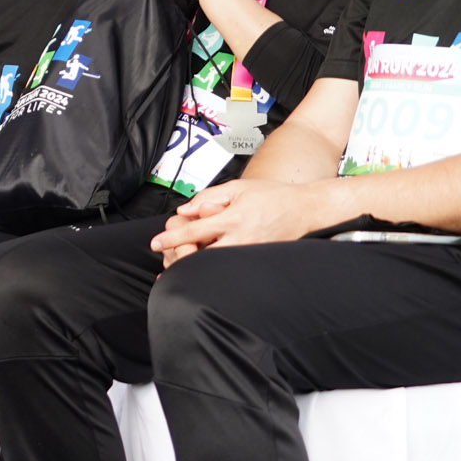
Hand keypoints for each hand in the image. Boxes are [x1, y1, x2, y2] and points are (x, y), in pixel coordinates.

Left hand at [149, 178, 354, 263]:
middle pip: (204, 257)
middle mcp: (241, 238)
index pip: (195, 230)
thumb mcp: (238, 188)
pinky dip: (218, 270)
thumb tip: (185, 209)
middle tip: (166, 262)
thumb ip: (209, 197)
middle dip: (182, 261)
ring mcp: (251, 253)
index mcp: (233, 218)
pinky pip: (233, 269)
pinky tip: (208, 272)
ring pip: (217, 266)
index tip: (155, 243)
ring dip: (198, 268)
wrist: (305, 209)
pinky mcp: (259, 261)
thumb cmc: (273, 196)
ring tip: (181, 270)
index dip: (172, 238)